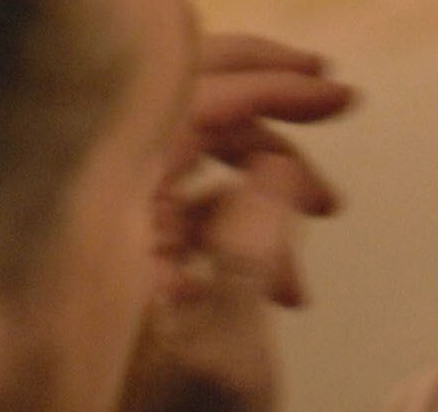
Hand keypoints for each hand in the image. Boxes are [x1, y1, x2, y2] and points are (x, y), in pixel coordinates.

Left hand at [118, 33, 352, 411]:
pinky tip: (288, 287)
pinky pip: (200, 206)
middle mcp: (99, 206)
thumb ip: (250, 247)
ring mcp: (114, 229)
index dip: (268, 85)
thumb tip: (276, 163)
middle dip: (270, 105)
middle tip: (338, 101)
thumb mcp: (225, 352)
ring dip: (271, 181)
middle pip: (188, 107)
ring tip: (322, 227)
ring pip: (202, 157)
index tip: (337, 93)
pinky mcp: (135, 258)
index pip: (186, 104)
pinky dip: (251, 227)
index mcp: (104, 214)